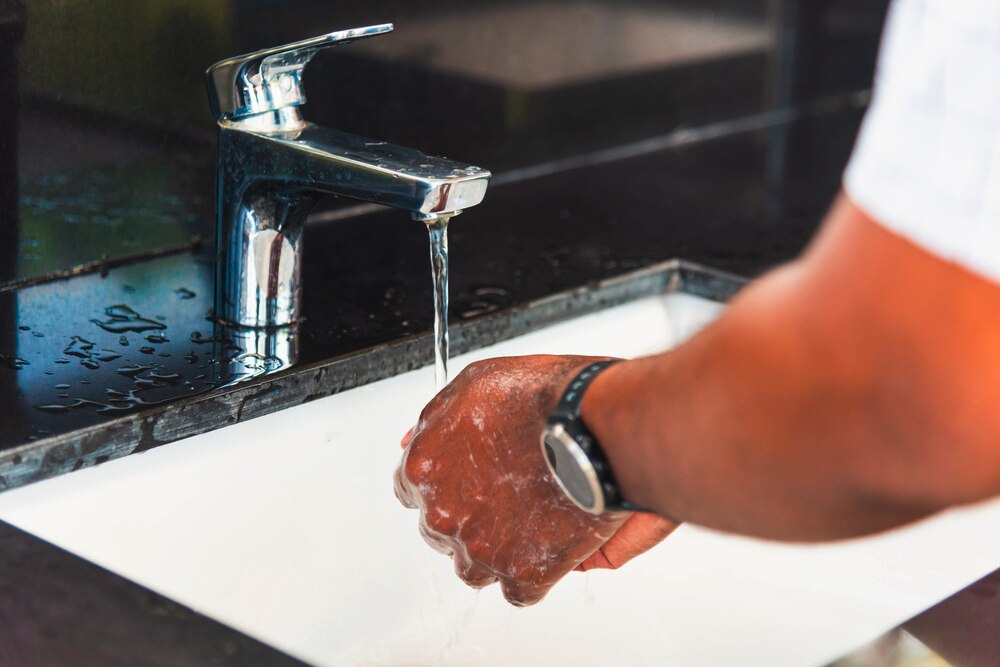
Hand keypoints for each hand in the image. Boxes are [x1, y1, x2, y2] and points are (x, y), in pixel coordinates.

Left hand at [394, 355, 677, 605]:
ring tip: (532, 525)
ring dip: (497, 551)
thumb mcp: (474, 383)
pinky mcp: (523, 573)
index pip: (413, 492)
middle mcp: (444, 514)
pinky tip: (550, 550)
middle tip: (511, 498)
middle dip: (473, 517)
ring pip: (474, 567)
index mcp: (425, 468)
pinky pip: (518, 593)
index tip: (469, 482)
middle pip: (444, 531)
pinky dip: (533, 575)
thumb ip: (436, 420)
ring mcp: (481, 548)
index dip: (447, 485)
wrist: (597, 426)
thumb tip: (409, 443)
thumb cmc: (545, 398)